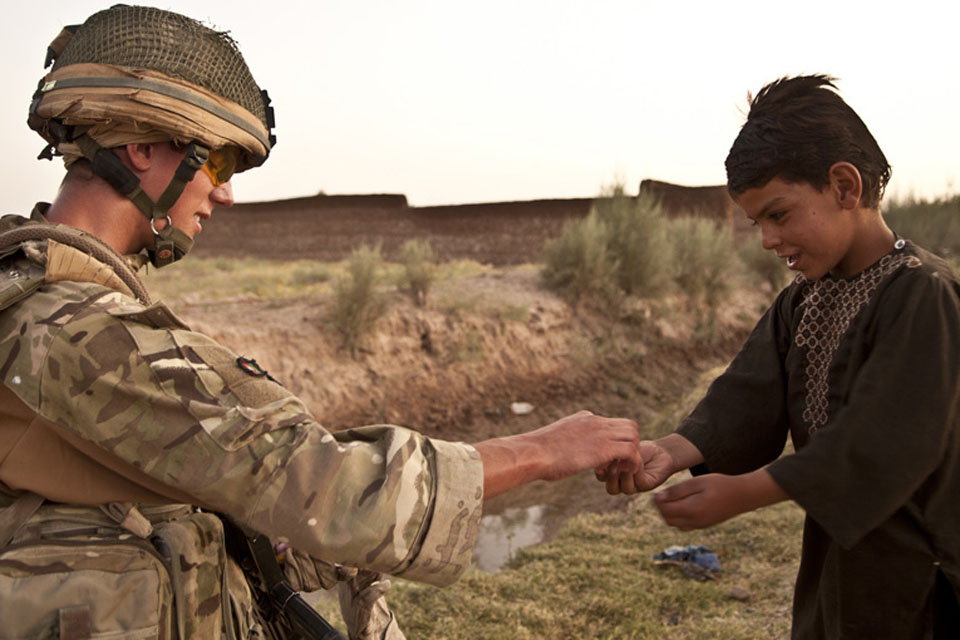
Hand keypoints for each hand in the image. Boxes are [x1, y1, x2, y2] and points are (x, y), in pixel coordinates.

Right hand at [473, 410, 640, 498]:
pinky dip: (632, 462)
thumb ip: (567, 442)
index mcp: (585, 418)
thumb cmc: (537, 452)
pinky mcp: (603, 448)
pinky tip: (621, 473)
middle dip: (630, 444)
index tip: (605, 459)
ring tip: (622, 469)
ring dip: (633, 453)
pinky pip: (632, 451)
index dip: (614, 441)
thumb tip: (561, 451)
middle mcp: (595, 421)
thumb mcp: (555, 441)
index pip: (612, 424)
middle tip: (620, 463)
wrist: (533, 453)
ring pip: (634, 435)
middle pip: (629, 425)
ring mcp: (600, 433)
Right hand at [596, 439, 676, 493]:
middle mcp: (623, 483)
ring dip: (624, 475)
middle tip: (612, 464)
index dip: (600, 472)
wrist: (660, 451)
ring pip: (626, 489)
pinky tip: (638, 460)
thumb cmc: (640, 449)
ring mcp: (636, 486)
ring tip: (625, 463)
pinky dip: (637, 471)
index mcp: (614, 475)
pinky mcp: (648, 485)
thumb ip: (611, 452)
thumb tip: (597, 449)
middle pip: (612, 489)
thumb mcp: (622, 448)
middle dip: (611, 477)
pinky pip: (640, 482)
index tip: (600, 462)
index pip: (602, 478)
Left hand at [653, 469, 786, 529]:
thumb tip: (658, 498)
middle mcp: (694, 522)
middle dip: (661, 509)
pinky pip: (684, 526)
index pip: (665, 510)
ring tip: (672, 499)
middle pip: (668, 520)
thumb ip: (677, 491)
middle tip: (662, 495)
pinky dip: (678, 517)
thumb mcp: (697, 482)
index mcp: (691, 510)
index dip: (657, 502)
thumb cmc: (720, 484)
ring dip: (669, 514)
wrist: (743, 495)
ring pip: (675, 524)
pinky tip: (683, 505)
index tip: (656, 492)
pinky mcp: (704, 525)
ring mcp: (700, 525)